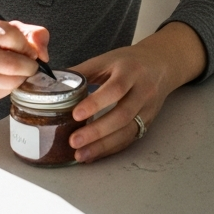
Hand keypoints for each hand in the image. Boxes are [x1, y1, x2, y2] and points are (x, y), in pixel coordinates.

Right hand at [0, 19, 48, 102]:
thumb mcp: (7, 29)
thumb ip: (32, 34)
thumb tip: (43, 54)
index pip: (13, 37)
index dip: (28, 45)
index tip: (29, 50)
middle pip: (13, 64)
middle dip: (30, 65)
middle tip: (30, 64)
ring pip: (12, 82)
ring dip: (22, 77)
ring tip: (16, 71)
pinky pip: (6, 93)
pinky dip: (12, 86)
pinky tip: (4, 78)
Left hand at [67, 22, 205, 162]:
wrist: (161, 65)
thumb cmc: (129, 61)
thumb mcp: (107, 59)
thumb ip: (82, 71)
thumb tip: (52, 83)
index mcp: (131, 71)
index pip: (116, 88)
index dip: (96, 102)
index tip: (76, 114)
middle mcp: (143, 91)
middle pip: (123, 114)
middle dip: (97, 131)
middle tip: (74, 140)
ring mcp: (147, 109)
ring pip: (127, 131)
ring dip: (103, 146)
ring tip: (80, 154)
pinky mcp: (148, 122)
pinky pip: (129, 139)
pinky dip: (110, 149)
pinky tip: (93, 154)